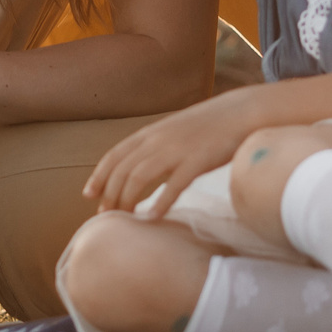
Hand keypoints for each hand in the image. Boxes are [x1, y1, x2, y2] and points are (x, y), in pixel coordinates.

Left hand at [82, 94, 257, 214]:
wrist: (242, 112)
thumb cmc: (209, 126)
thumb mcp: (174, 130)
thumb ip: (156, 146)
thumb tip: (141, 168)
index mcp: (151, 132)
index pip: (115, 155)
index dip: (99, 175)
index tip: (89, 195)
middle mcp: (158, 139)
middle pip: (122, 169)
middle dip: (110, 194)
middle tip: (106, 216)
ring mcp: (177, 149)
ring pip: (139, 176)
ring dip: (128, 199)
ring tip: (124, 219)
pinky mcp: (198, 159)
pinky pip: (174, 184)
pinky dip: (160, 201)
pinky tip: (153, 217)